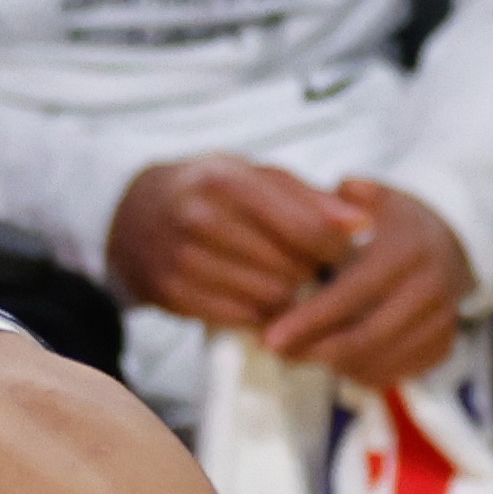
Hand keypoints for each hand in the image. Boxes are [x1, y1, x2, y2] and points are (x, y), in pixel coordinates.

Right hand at [106, 155, 367, 326]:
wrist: (132, 215)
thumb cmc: (210, 191)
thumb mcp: (254, 176)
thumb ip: (309, 197)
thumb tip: (361, 225)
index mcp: (228, 181)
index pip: (307, 229)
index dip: (335, 247)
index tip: (340, 251)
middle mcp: (200, 219)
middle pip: (290, 268)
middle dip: (311, 273)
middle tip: (312, 269)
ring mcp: (182, 260)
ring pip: (268, 298)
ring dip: (288, 298)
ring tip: (287, 283)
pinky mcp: (171, 294)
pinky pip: (240, 316)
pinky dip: (260, 313)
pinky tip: (261, 299)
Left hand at [260, 178, 475, 389]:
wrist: (449, 245)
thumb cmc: (393, 224)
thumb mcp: (376, 198)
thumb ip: (351, 196)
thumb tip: (341, 190)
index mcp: (407, 253)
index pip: (352, 295)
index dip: (308, 320)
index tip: (268, 337)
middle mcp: (430, 290)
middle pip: (365, 338)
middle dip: (315, 350)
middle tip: (278, 353)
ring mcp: (442, 321)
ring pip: (379, 361)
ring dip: (334, 366)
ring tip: (300, 355)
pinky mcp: (444, 345)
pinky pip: (396, 374)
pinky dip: (361, 374)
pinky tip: (336, 362)